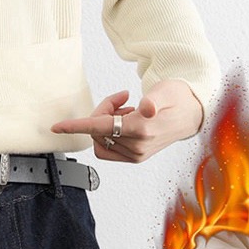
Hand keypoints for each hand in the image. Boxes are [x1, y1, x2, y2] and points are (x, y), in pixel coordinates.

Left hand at [50, 79, 202, 162]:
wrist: (192, 114)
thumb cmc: (177, 98)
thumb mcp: (166, 91)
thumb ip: (153, 99)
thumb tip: (145, 108)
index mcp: (142, 130)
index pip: (100, 127)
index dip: (77, 125)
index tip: (56, 127)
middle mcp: (137, 147)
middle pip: (98, 129)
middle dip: (102, 110)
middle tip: (120, 98)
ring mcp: (137, 155)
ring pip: (101, 138)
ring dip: (106, 121)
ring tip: (127, 109)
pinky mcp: (136, 157)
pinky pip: (108, 146)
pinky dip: (109, 131)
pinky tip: (126, 120)